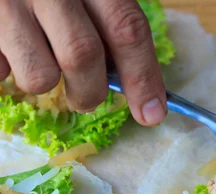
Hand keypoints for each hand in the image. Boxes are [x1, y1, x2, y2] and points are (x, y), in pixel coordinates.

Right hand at [0, 0, 166, 125]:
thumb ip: (106, 27)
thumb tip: (129, 83)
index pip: (126, 28)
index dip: (143, 77)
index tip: (152, 113)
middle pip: (82, 56)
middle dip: (91, 92)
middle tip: (87, 98)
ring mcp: (8, 2)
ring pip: (39, 75)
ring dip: (46, 81)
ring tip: (39, 59)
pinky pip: (1, 71)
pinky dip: (8, 70)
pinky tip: (9, 46)